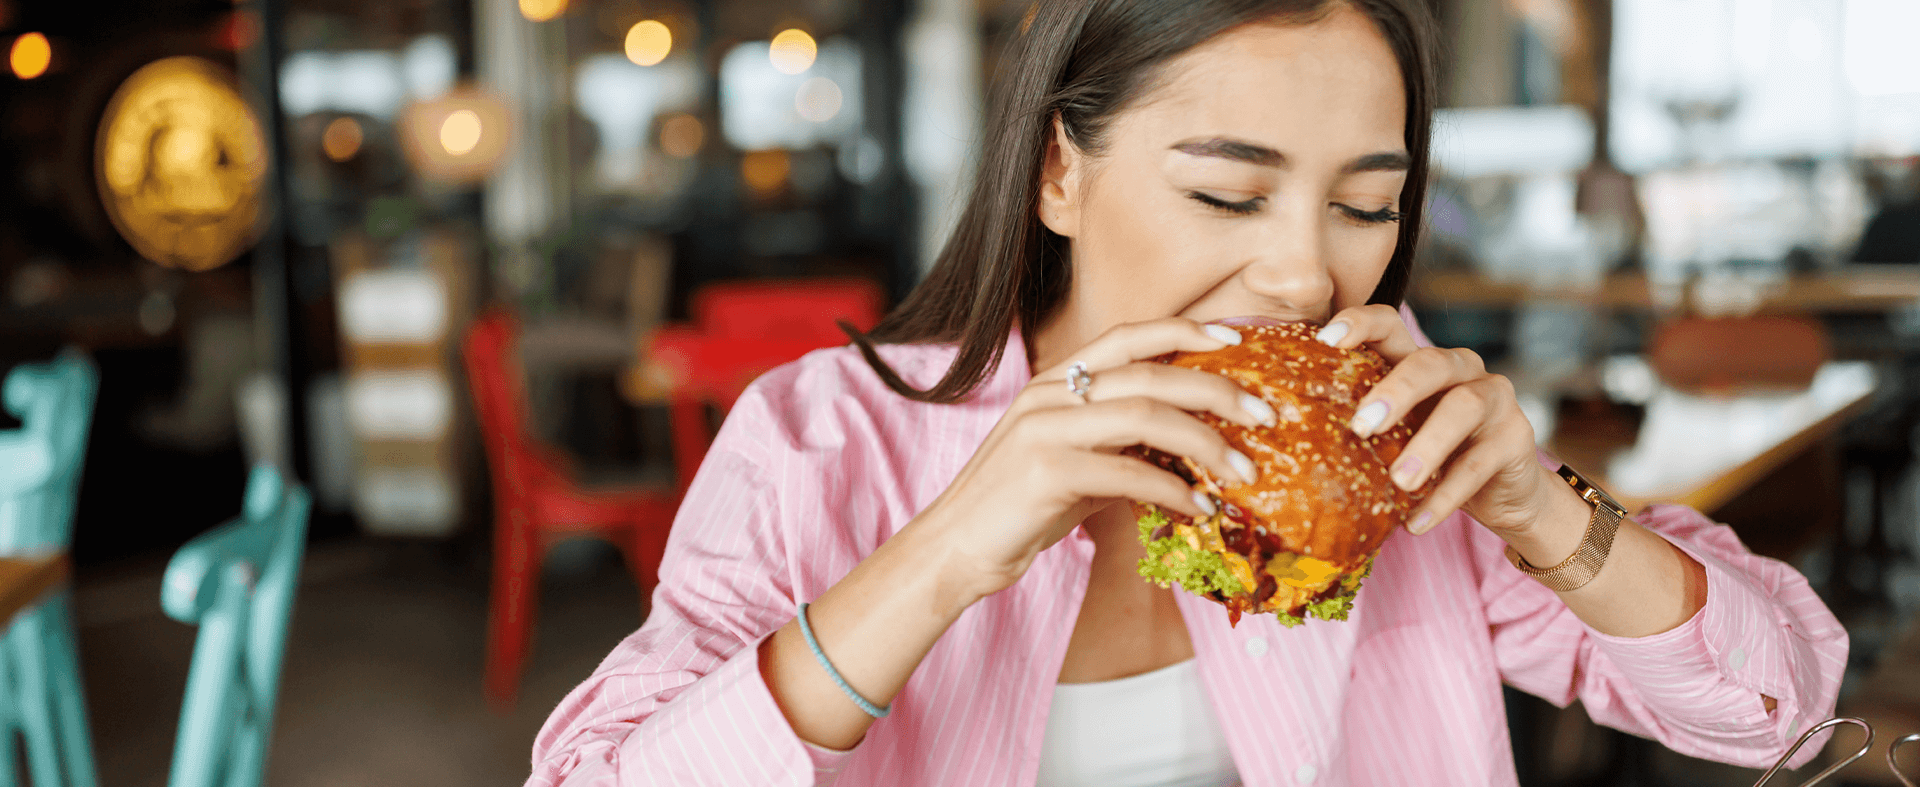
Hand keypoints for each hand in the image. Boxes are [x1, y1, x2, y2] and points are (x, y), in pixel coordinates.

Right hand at [911, 318, 1278, 600]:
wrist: (954, 548)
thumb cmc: (1018, 508)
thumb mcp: (1075, 462)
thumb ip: (1121, 446)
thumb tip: (1187, 453)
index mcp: (1056, 381)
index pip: (1128, 335)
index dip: (1185, 329)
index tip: (1237, 337)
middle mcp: (1050, 394)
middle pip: (1151, 373)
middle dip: (1219, 390)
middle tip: (1266, 414)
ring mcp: (1045, 429)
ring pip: (1146, 416)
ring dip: (1208, 444)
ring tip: (1245, 472)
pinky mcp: (1046, 472)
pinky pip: (1129, 473)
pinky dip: (1175, 491)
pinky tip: (1199, 509)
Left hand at [1314, 305, 1556, 537]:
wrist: (1502, 494)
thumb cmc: (1431, 457)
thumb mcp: (1394, 436)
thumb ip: (1359, 426)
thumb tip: (1282, 439)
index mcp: (1419, 360)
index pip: (1390, 324)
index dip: (1360, 324)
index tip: (1325, 340)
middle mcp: (1460, 368)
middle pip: (1429, 363)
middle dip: (1395, 391)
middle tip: (1362, 426)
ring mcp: (1494, 398)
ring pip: (1463, 408)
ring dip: (1426, 446)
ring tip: (1399, 482)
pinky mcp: (1516, 437)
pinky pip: (1478, 465)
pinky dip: (1445, 496)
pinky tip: (1416, 522)